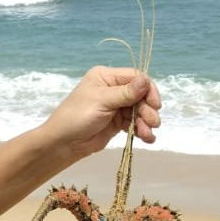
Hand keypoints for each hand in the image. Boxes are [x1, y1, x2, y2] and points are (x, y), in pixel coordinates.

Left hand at [41, 66, 161, 159]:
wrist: (63, 144)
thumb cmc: (77, 117)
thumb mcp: (102, 101)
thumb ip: (125, 93)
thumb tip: (146, 80)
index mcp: (106, 77)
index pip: (135, 77)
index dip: (148, 90)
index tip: (155, 104)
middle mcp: (112, 89)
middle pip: (140, 95)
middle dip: (148, 109)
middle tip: (153, 123)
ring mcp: (115, 106)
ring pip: (139, 110)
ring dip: (146, 122)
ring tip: (147, 134)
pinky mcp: (117, 122)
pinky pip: (134, 123)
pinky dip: (141, 130)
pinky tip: (147, 138)